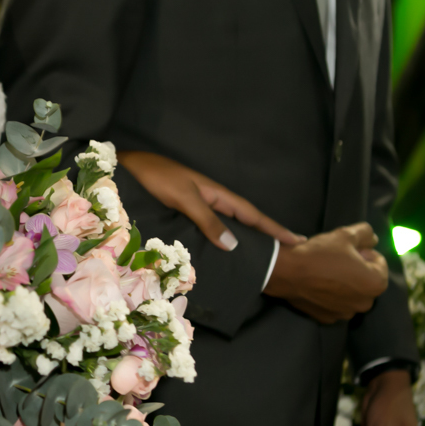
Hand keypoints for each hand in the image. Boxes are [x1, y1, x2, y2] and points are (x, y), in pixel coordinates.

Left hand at [117, 150, 304, 249]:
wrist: (128, 168)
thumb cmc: (155, 178)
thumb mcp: (183, 198)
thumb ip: (207, 220)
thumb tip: (234, 244)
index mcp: (216, 194)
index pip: (252, 214)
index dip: (273, 228)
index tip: (296, 240)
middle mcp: (210, 200)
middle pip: (244, 221)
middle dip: (265, 235)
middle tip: (286, 253)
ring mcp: (197, 206)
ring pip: (227, 226)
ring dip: (245, 239)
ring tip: (262, 258)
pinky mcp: (182, 213)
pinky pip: (209, 229)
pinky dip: (221, 239)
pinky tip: (222, 252)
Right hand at [263, 222, 388, 323]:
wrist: (285, 272)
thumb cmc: (319, 253)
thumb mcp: (345, 234)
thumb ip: (366, 233)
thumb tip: (372, 239)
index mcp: (375, 283)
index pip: (379, 262)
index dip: (364, 251)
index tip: (348, 249)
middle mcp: (365, 303)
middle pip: (367, 281)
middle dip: (357, 270)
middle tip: (338, 259)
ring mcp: (345, 313)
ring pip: (352, 294)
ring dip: (345, 284)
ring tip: (327, 272)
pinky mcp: (327, 318)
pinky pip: (336, 304)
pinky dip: (331, 295)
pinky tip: (319, 284)